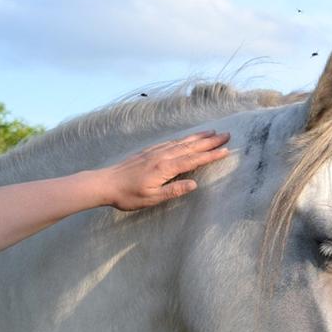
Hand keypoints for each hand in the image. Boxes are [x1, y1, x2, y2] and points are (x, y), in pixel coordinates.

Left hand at [103, 130, 230, 210]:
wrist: (105, 183)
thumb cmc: (127, 195)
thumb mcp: (152, 198)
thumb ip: (174, 190)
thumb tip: (193, 184)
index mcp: (165, 168)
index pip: (193, 160)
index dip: (210, 155)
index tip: (226, 150)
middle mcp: (162, 156)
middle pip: (190, 146)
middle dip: (209, 141)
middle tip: (226, 134)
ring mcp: (155, 151)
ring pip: (181, 142)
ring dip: (198, 137)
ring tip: (212, 132)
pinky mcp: (148, 151)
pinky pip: (170, 142)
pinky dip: (183, 138)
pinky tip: (187, 138)